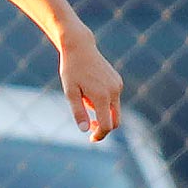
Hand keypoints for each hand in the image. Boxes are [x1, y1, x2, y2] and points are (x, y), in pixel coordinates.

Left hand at [59, 26, 121, 141]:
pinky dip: (104, 103)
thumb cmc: (71, 70)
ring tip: (84, 98)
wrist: (79, 47)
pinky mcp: (118, 81)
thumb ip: (78, 111)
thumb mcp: (70, 92)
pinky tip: (89, 91)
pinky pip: (114, 99)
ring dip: (102, 112)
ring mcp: (118, 86)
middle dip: (104, 127)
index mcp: (102, 96)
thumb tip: (85, 130)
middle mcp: (114, 91)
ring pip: (115, 110)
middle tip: (90, 127)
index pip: (107, 125)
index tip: (91, 139)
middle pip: (116, 120)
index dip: (100, 135)